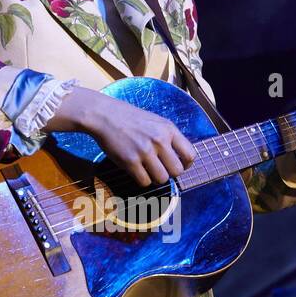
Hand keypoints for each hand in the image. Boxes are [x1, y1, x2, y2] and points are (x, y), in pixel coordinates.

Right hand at [73, 91, 195, 186]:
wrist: (105, 115)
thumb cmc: (130, 119)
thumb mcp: (156, 121)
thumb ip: (169, 138)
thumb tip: (180, 158)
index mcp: (169, 130)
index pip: (190, 155)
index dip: (186, 165)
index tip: (178, 165)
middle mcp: (159, 140)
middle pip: (177, 171)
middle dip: (169, 173)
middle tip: (160, 168)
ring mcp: (144, 151)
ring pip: (162, 179)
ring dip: (155, 178)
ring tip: (147, 170)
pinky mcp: (130, 161)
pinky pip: (144, 181)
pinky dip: (141, 180)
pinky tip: (136, 170)